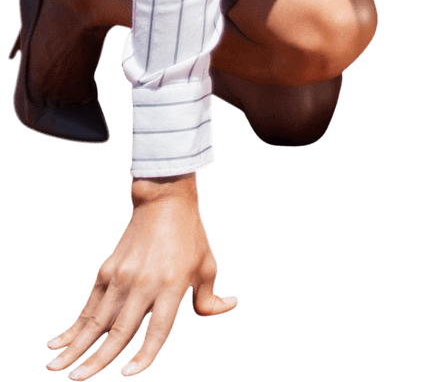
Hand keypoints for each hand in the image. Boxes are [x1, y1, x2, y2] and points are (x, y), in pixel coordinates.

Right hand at [44, 174, 236, 377]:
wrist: (164, 199)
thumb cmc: (190, 235)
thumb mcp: (207, 265)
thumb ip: (210, 297)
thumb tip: (228, 306)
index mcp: (171, 285)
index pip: (157, 329)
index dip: (144, 354)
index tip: (129, 373)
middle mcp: (144, 283)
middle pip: (119, 329)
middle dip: (97, 359)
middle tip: (77, 380)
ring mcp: (122, 276)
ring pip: (96, 320)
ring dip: (75, 346)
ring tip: (56, 368)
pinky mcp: (107, 270)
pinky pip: (89, 305)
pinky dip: (73, 325)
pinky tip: (57, 342)